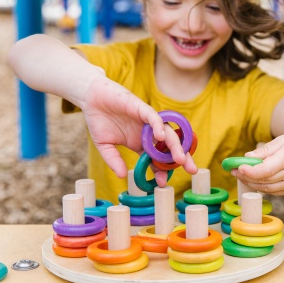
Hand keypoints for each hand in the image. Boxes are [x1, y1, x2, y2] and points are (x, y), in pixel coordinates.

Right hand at [81, 76, 196, 178]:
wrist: (91, 98)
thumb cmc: (99, 121)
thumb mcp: (104, 146)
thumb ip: (113, 160)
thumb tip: (122, 176)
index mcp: (141, 144)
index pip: (157, 159)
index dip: (161, 171)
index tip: (162, 184)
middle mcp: (148, 133)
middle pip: (169, 147)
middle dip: (182, 158)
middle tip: (192, 170)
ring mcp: (146, 121)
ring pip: (167, 133)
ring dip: (175, 145)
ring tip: (180, 159)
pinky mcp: (141, 108)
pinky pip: (153, 117)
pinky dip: (158, 126)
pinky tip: (160, 136)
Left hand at [231, 133, 283, 195]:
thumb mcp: (283, 140)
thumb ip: (264, 150)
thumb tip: (246, 158)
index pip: (267, 169)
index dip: (250, 171)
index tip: (238, 167)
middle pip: (264, 180)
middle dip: (246, 176)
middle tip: (233, 170)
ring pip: (266, 188)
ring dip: (250, 183)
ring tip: (239, 175)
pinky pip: (272, 191)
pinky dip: (260, 186)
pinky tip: (252, 179)